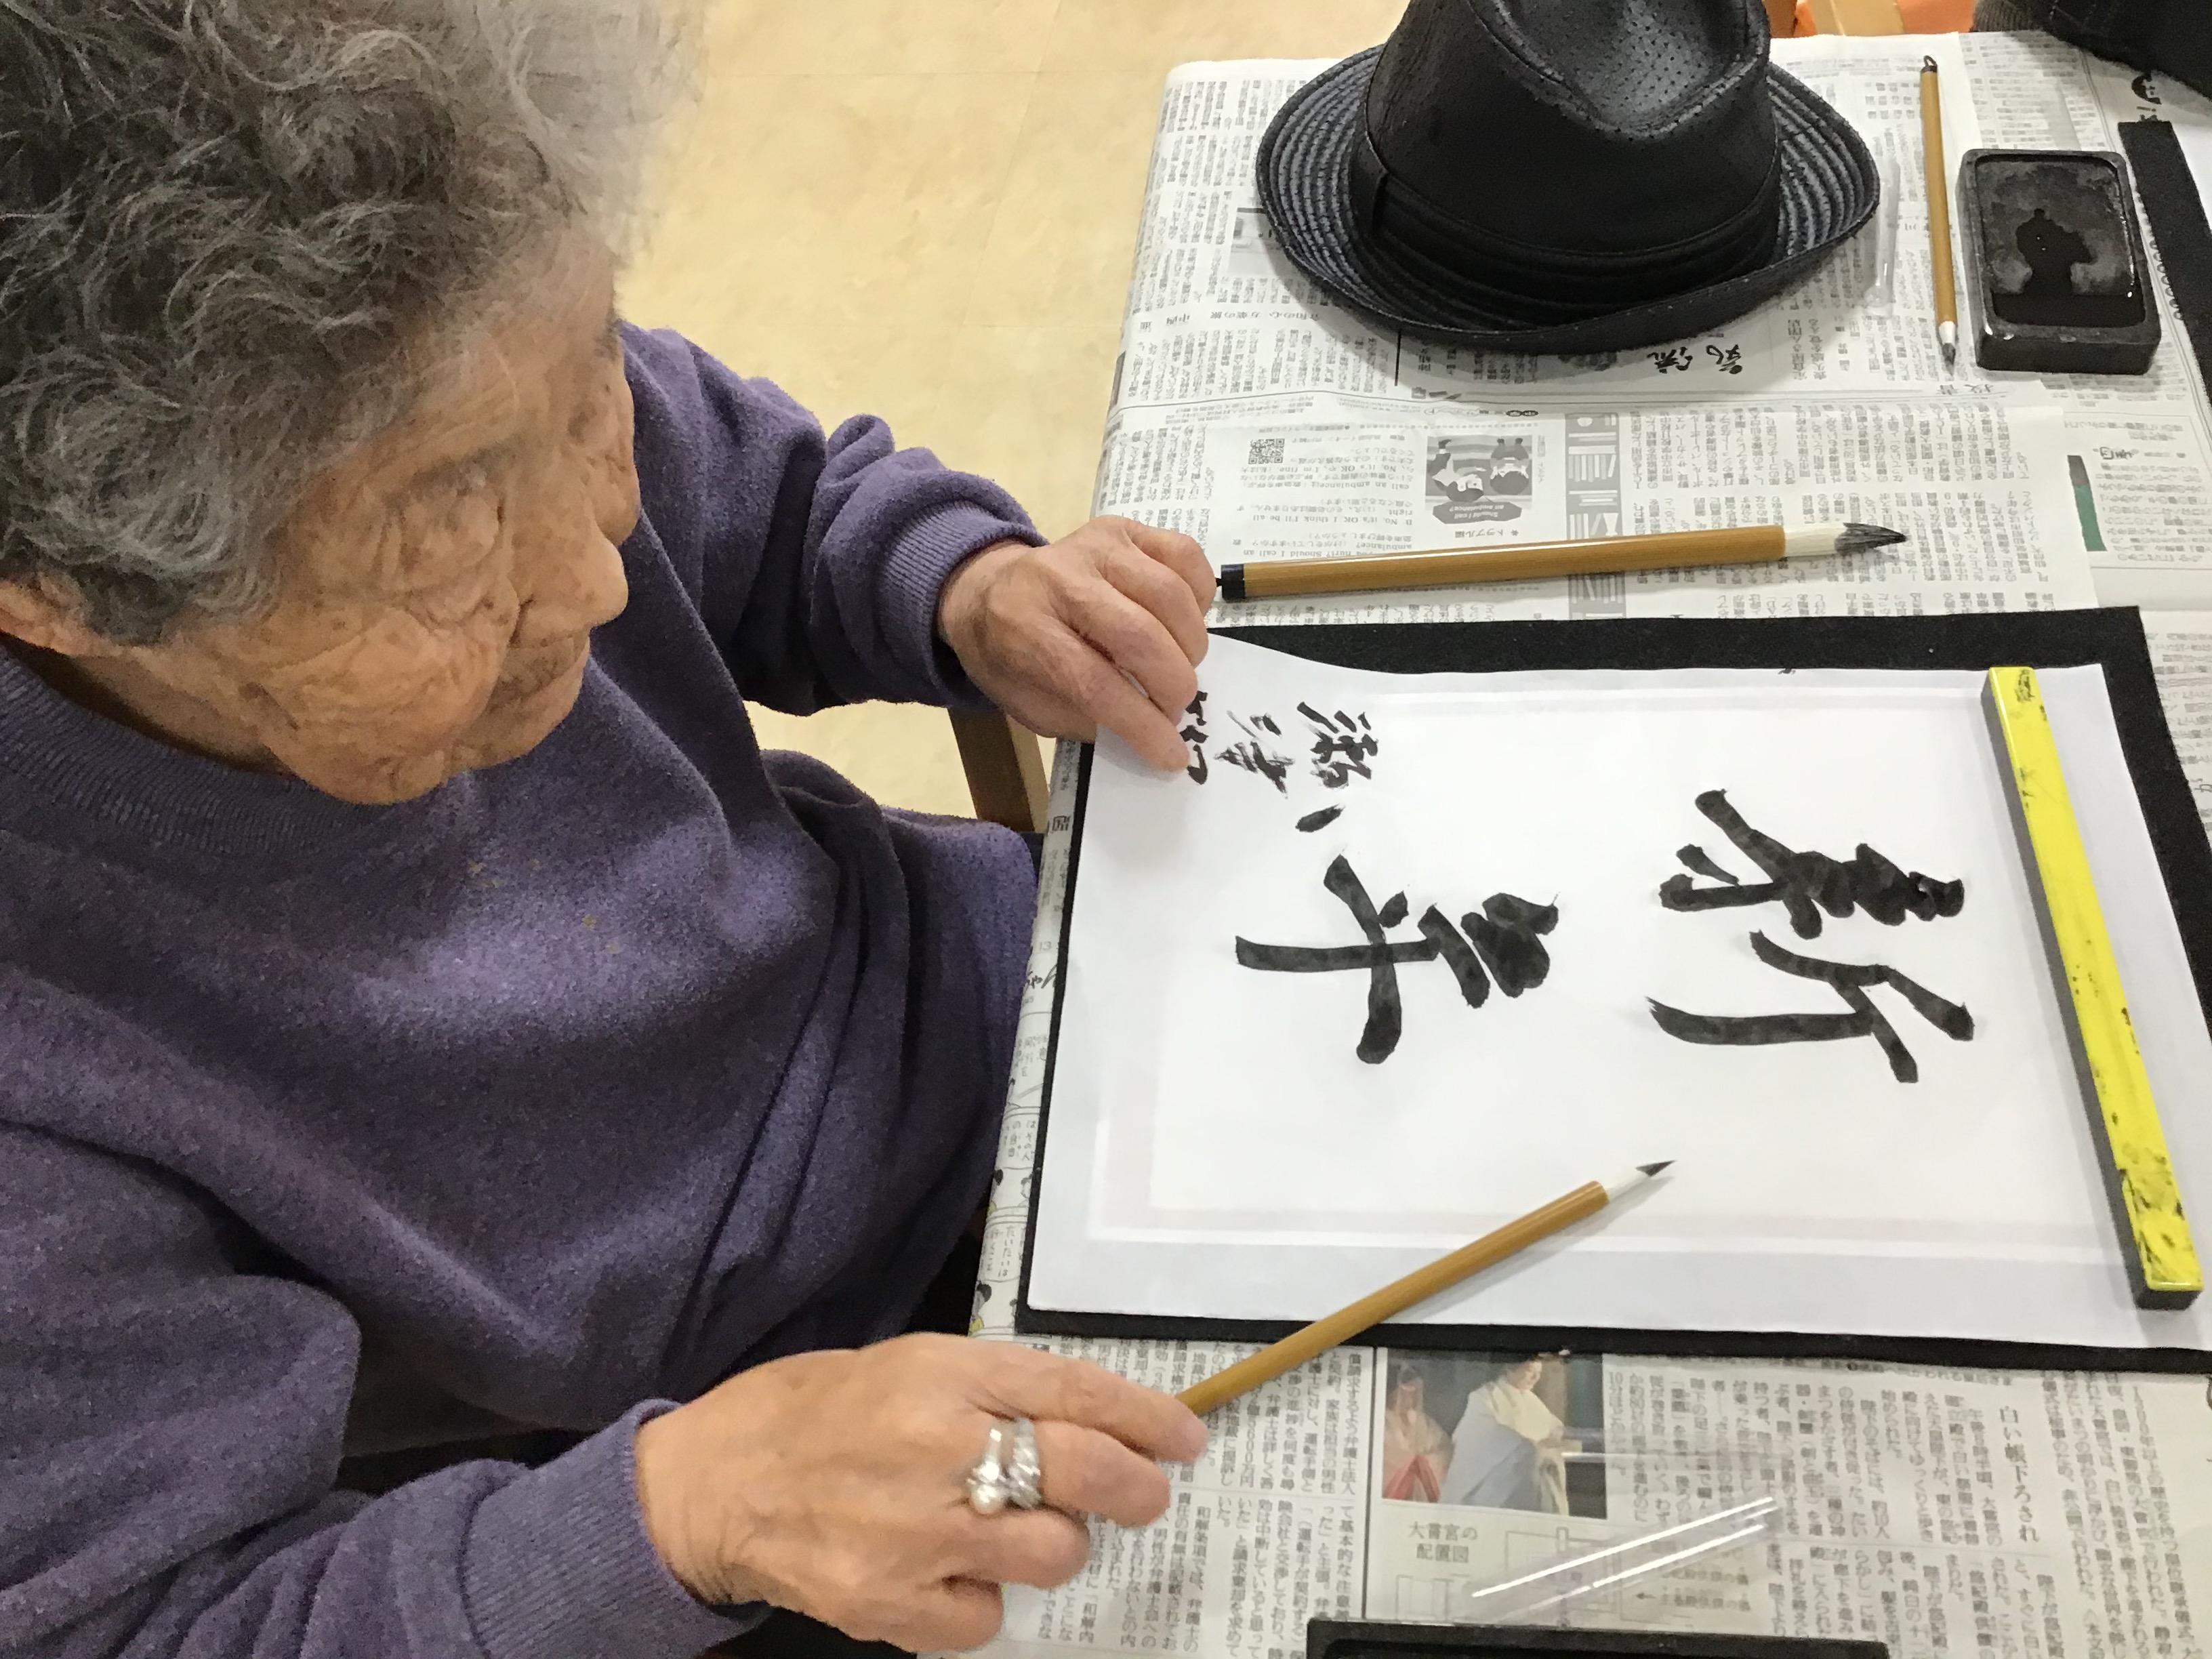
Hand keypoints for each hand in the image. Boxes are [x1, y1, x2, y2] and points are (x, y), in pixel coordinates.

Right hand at [633, 1334, 1206, 1650]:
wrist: (718, 1482)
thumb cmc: (821, 1412)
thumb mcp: (915, 1364)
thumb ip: (1003, 1388)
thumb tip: (1106, 1422)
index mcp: (940, 1373)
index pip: (1073, 1391)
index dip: (1146, 1417)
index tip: (1185, 1437)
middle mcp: (932, 1448)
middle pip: (1083, 1472)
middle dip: (1136, 1487)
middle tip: (1143, 1493)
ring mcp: (912, 1533)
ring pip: (1053, 1553)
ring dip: (1055, 1543)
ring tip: (1013, 1526)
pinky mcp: (889, 1605)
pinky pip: (989, 1619)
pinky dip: (985, 1599)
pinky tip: (952, 1569)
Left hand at [937, 518, 1214, 770]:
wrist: (990, 591)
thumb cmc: (1012, 657)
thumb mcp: (1030, 705)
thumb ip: (1086, 720)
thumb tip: (1153, 733)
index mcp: (1022, 629)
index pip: (1094, 682)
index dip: (1142, 724)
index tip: (1172, 754)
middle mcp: (1057, 577)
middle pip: (1139, 634)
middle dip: (1172, 686)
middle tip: (1174, 709)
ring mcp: (1094, 544)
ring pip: (1170, 594)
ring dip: (1190, 645)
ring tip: (1178, 668)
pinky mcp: (1123, 527)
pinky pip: (1185, 555)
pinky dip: (1199, 596)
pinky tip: (1182, 624)